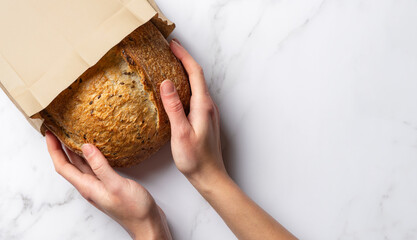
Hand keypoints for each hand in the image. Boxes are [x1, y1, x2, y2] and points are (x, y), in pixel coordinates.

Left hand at [45, 131, 170, 239]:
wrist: (146, 223)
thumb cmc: (133, 209)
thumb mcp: (116, 185)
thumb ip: (100, 166)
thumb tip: (86, 147)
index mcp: (87, 187)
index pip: (62, 166)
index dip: (54, 149)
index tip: (50, 133)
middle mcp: (90, 186)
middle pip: (69, 165)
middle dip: (60, 148)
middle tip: (57, 130)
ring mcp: (99, 186)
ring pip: (81, 165)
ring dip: (74, 151)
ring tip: (72, 135)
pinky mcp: (109, 185)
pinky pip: (94, 167)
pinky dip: (90, 156)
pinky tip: (96, 149)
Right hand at [160, 39, 226, 186]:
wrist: (210, 177)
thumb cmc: (195, 159)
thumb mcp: (180, 133)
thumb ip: (174, 107)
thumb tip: (167, 83)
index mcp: (203, 106)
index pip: (195, 73)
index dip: (184, 56)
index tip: (172, 44)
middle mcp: (208, 106)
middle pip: (197, 75)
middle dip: (184, 60)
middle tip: (170, 49)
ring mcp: (208, 112)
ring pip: (197, 85)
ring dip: (186, 72)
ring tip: (170, 64)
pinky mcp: (205, 119)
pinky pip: (195, 95)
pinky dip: (186, 85)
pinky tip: (176, 90)